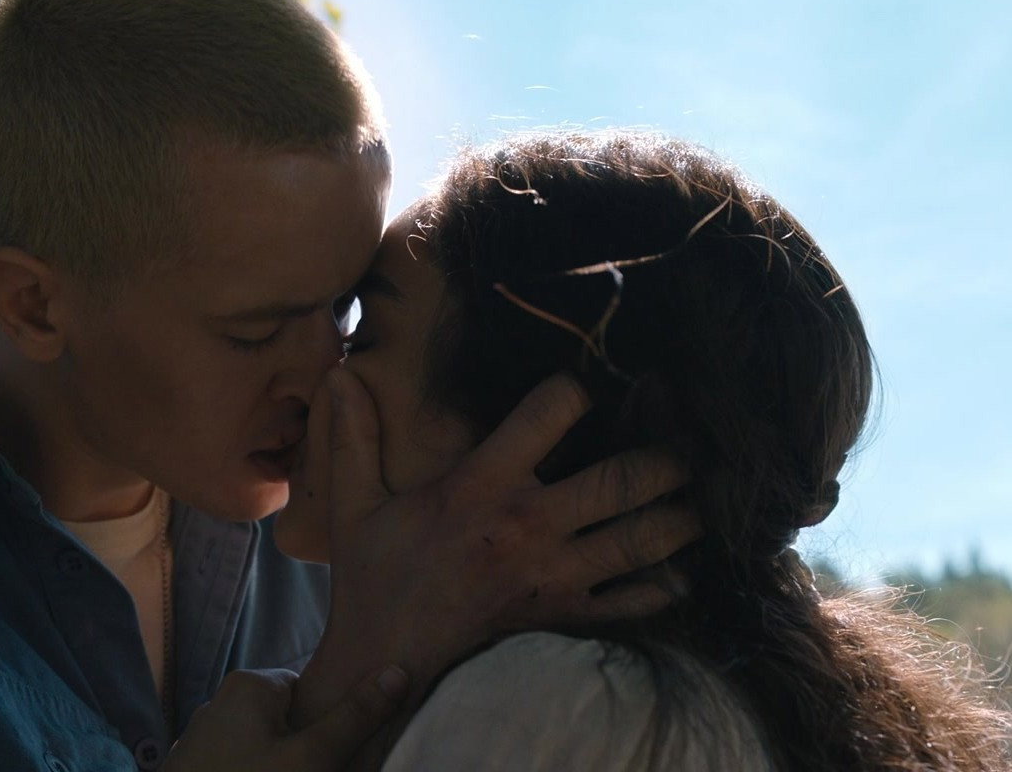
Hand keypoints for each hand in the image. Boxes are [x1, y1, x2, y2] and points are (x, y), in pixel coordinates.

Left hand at [163, 666, 407, 771]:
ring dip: (281, 765)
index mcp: (250, 684)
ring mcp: (203, 737)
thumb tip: (397, 673)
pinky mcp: (193, 766)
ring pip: (262, 746)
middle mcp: (221, 701)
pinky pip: (239, 762)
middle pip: (285, 718)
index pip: (309, 688)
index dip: (329, 719)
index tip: (340, 751)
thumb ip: (354, 718)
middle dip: (305, 747)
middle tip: (323, 771)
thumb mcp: (312, 758)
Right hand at [292, 370, 697, 727]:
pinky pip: (634, 601)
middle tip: (681, 446)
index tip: (583, 388)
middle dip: (665, 457)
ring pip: (643, 539)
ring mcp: (553, 575)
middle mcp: (528, 525)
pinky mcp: (563, 616)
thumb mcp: (356, 503)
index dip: (575, 389)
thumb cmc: (374, 576)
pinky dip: (665, 586)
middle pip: (622, 479)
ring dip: (680, 518)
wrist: (387, 657)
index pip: (549, 413)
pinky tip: (676, 570)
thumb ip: (352, 436)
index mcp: (481, 486)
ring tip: (692, 501)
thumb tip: (337, 372)